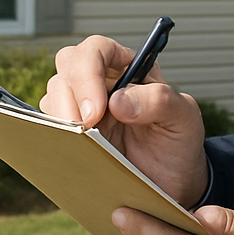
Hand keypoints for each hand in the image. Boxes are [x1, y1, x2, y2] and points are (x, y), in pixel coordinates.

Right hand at [42, 35, 208, 206]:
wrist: (170, 185)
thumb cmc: (177, 143)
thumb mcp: (184, 118)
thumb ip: (160, 101)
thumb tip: (118, 101)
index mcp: (129, 67)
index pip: (97, 49)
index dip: (89, 73)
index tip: (96, 110)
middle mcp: (102, 81)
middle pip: (68, 65)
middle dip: (70, 95)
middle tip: (85, 129)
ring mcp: (83, 106)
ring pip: (54, 94)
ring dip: (61, 119)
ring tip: (82, 147)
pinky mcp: (71, 133)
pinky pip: (50, 126)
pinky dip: (55, 138)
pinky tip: (72, 154)